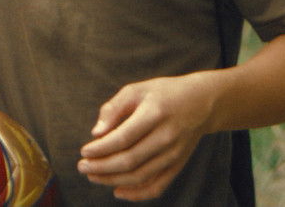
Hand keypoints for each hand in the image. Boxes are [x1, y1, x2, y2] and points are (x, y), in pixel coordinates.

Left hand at [77, 72, 217, 201]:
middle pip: (130, 160)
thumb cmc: (162, 93)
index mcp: (154, 113)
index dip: (101, 148)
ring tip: (93, 176)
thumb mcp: (136, 89)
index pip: (123, 138)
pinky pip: (157, 186)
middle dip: (101, 167)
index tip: (84, 151)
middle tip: (82, 166)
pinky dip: (137, 194)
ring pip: (140, 176)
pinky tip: (117, 190)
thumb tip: (96, 133)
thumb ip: (113, 108)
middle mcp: (166, 136)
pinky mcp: (178, 165)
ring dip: (112, 180)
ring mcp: (174, 154)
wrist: (201, 103)